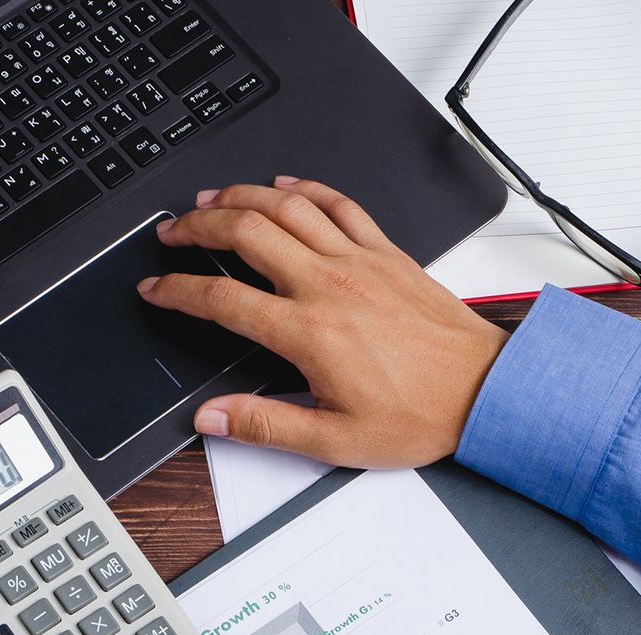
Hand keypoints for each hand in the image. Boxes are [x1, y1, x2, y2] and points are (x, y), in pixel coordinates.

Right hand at [137, 177, 507, 468]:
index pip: (222, 299)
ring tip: (210, 199)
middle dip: (197, 225)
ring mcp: (358, 261)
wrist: (484, 391)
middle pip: (245, 232)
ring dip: (241, 196)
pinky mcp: (386, 252)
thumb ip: (265, 425)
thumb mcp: (334, 441)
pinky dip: (305, 188)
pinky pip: (339, 204)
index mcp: (308, 333)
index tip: (157, 289)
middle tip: (172, 231)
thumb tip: (212, 418)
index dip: (177, 291)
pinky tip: (284, 185)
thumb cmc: (419, 415)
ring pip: (286, 207)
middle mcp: (328, 286)